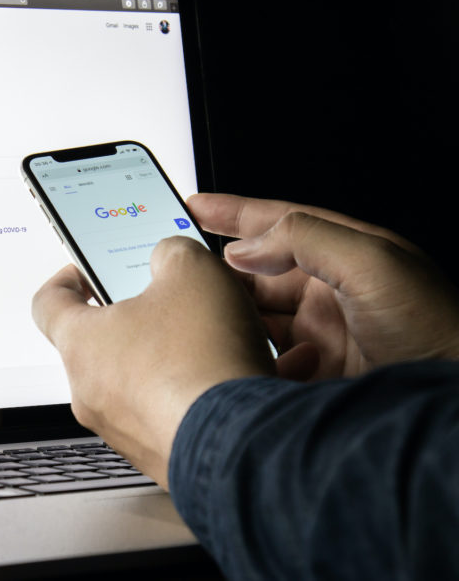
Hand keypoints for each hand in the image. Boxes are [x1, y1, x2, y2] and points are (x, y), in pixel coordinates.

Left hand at [32, 237, 273, 487]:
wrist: (241, 441)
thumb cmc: (203, 360)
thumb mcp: (192, 270)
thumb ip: (170, 252)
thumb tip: (169, 258)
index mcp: (81, 343)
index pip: (48, 305)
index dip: (67, 280)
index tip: (85, 272)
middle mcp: (89, 392)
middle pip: (98, 344)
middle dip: (134, 321)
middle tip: (169, 304)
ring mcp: (121, 430)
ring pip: (134, 383)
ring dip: (164, 361)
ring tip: (208, 345)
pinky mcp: (156, 456)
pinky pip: (163, 416)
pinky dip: (186, 397)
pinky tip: (221, 384)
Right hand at [188, 193, 458, 380]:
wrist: (454, 411)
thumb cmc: (439, 331)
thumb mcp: (374, 264)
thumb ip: (305, 239)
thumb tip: (244, 247)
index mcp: (344, 254)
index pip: (277, 224)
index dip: (232, 212)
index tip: (192, 206)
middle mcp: (329, 293)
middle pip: (256, 275)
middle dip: (221, 275)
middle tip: (186, 276)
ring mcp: (321, 336)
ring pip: (254, 320)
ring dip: (232, 322)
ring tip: (211, 323)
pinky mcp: (314, 378)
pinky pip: (265, 365)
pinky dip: (254, 364)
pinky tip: (257, 366)